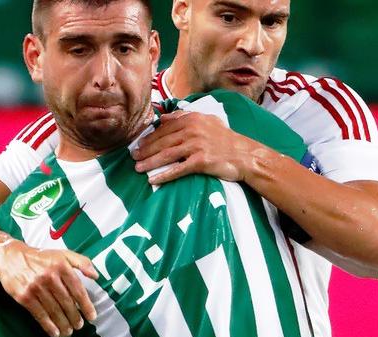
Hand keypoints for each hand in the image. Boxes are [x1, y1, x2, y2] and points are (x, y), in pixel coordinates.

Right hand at [0, 241, 97, 336]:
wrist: (10, 258)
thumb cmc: (40, 258)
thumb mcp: (62, 254)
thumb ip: (81, 262)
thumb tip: (96, 276)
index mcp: (61, 266)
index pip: (78, 289)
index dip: (86, 305)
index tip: (92, 316)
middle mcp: (49, 276)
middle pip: (66, 302)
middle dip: (75, 317)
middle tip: (79, 325)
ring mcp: (36, 287)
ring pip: (54, 310)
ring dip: (63, 323)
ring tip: (69, 331)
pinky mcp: (24, 296)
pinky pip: (39, 314)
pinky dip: (48, 325)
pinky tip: (54, 332)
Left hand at [132, 111, 263, 185]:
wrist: (244, 155)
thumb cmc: (225, 139)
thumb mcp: (207, 120)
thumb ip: (185, 116)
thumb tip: (163, 117)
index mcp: (192, 119)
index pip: (165, 128)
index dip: (150, 137)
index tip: (139, 145)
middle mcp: (192, 130)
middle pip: (163, 141)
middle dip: (146, 150)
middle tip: (133, 157)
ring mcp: (196, 145)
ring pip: (167, 154)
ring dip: (150, 162)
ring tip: (138, 168)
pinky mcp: (201, 161)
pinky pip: (178, 169)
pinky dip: (164, 175)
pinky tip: (153, 180)